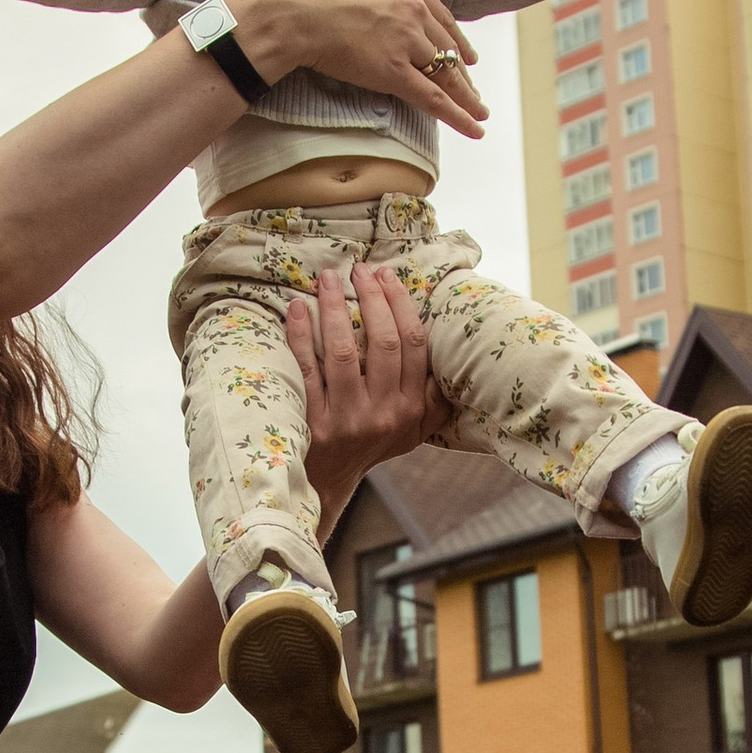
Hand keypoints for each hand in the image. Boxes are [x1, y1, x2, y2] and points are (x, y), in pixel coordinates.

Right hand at [224, 0, 488, 138]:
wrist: (283, 7)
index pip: (439, 15)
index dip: (453, 37)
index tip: (464, 53)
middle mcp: (411, 10)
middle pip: (444, 47)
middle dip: (460, 71)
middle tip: (471, 88)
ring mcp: (404, 41)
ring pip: (444, 74)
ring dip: (464, 98)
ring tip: (478, 114)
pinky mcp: (392, 72)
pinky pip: (433, 98)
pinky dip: (458, 116)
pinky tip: (474, 128)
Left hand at [291, 262, 454, 532]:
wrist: (325, 483)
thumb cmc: (369, 445)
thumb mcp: (412, 430)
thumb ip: (433, 399)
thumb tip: (455, 360)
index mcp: (411, 409)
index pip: (413, 345)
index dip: (400, 304)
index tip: (387, 276)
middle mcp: (384, 413)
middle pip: (384, 343)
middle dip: (372, 298)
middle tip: (360, 269)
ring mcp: (347, 419)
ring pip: (343, 351)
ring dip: (334, 308)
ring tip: (328, 277)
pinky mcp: (313, 423)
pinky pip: (306, 370)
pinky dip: (300, 335)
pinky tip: (296, 308)